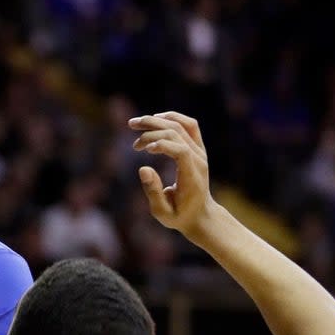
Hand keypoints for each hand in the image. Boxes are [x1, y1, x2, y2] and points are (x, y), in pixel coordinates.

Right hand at [129, 111, 216, 235]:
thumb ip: (153, 191)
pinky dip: (170, 118)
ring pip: (180, 125)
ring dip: (156, 121)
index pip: (181, 150)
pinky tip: (154, 119)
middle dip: (151, 133)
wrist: (200, 214)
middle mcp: (199, 159)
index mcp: (192, 176)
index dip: (161, 145)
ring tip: (133, 123)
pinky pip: (188, 125)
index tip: (143, 150)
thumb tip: (142, 168)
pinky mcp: (198, 148)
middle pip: (177, 133)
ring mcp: (200, 151)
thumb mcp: (162, 213)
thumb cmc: (179, 216)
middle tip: (134, 145)